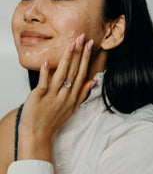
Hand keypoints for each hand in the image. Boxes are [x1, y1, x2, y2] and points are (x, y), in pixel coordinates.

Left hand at [17, 33, 96, 161]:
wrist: (38, 135)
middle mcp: (65, 94)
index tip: (89, 45)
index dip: (86, 58)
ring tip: (71, 44)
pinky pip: (43, 84)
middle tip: (83, 38)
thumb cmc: (54, 120)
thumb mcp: (73, 108)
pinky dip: (45, 73)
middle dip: (79, 53)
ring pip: (61, 75)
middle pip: (74, 71)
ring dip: (67, 59)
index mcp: (73, 95)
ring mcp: (52, 96)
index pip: (81, 73)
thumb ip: (82, 93)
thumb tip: (93, 81)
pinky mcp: (38, 98)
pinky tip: (46, 61)